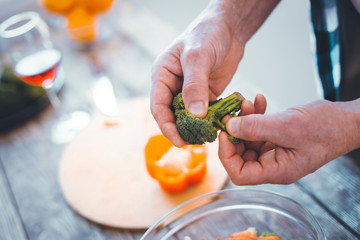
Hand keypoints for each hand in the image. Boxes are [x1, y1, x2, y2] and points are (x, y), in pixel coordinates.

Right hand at [150, 0, 278, 146]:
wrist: (228, 28)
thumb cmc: (207, 34)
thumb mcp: (198, 57)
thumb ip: (195, 85)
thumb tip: (195, 114)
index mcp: (162, 75)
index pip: (159, 106)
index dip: (166, 125)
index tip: (178, 140)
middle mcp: (173, 85)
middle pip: (172, 114)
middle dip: (180, 130)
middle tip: (192, 144)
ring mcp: (190, 91)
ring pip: (188, 116)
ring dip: (195, 128)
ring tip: (205, 140)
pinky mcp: (206, 94)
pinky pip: (205, 112)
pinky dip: (209, 121)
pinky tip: (216, 129)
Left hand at [219, 99, 359, 184]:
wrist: (346, 120)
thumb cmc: (326, 128)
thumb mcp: (288, 126)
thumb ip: (256, 128)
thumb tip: (229, 127)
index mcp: (277, 171)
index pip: (240, 174)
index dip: (227, 155)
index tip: (225, 133)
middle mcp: (274, 164)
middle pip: (240, 156)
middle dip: (234, 133)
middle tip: (233, 113)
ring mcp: (275, 151)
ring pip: (248, 139)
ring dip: (244, 120)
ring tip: (247, 103)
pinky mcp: (278, 139)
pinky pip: (259, 130)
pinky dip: (256, 116)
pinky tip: (259, 101)